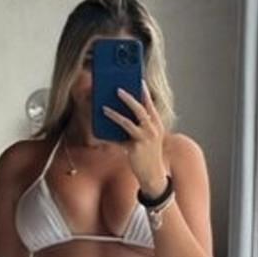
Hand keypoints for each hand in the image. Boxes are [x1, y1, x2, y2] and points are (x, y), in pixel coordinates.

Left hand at [102, 80, 168, 194]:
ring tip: (104, 108)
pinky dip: (109, 135)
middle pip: (141, 110)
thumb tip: (122, 114)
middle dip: (129, 98)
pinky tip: (100, 132)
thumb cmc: (149, 154)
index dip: (144, 92)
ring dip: (115, 114)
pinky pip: (119, 139)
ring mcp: (145, 139)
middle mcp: (153, 130)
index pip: (151, 105)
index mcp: (157, 125)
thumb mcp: (149, 138)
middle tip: (118, 89)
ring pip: (128, 122)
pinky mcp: (135, 149)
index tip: (138, 81)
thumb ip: (140, 126)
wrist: (153, 176)